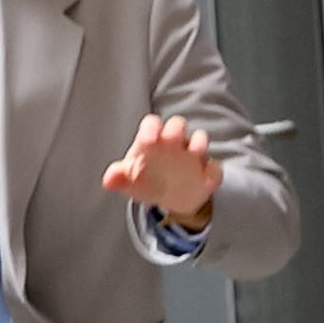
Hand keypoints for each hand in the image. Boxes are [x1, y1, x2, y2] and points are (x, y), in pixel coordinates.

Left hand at [102, 113, 216, 227]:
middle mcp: (174, 142)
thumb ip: (119, 177)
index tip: (148, 141)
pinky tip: (208, 179)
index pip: (152, 123)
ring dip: (199, 144)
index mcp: (153, 139)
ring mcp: (193, 156)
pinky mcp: (207, 173)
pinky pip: (214, 168)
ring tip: (194, 153)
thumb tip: (109, 180)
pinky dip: (213, 172)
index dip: (151, 128)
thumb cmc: (146, 180)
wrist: (169, 198)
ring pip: (200, 140)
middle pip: (177, 125)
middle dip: (175, 130)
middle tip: (170, 139)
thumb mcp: (129, 181)